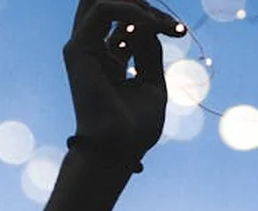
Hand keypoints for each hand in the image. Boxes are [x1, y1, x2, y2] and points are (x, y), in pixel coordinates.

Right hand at [63, 0, 186, 164]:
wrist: (119, 149)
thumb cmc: (136, 127)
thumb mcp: (152, 82)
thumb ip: (149, 50)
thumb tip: (151, 23)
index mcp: (109, 58)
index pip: (127, 20)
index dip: (155, 19)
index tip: (180, 31)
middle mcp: (93, 50)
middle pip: (109, 5)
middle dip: (142, 5)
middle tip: (171, 24)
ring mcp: (83, 48)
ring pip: (101, 0)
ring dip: (139, 5)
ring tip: (162, 23)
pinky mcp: (78, 50)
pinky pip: (102, 10)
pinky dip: (129, 10)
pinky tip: (150, 23)